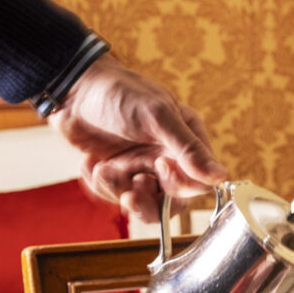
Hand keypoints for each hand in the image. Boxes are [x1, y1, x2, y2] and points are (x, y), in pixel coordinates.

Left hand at [48, 54, 227, 221]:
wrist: (73, 88)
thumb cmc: (119, 92)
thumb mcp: (158, 117)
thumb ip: (189, 150)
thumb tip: (221, 176)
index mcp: (185, 141)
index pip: (197, 183)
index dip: (179, 185)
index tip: (158, 166)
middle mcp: (166, 158)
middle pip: (170, 203)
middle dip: (146, 200)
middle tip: (130, 188)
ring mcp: (140, 167)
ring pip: (141, 204)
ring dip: (119, 192)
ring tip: (105, 170)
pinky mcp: (117, 174)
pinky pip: (114, 198)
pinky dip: (101, 186)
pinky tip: (92, 163)